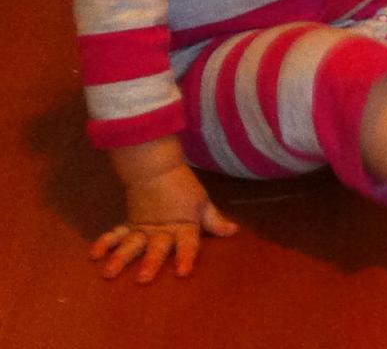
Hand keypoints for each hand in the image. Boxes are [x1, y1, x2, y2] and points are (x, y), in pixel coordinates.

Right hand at [90, 163, 237, 283]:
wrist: (156, 167)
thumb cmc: (182, 187)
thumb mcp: (202, 202)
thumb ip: (214, 221)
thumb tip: (233, 231)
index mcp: (183, 226)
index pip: (187, 244)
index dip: (186, 257)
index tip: (183, 271)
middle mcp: (162, 231)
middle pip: (157, 247)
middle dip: (151, 263)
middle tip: (142, 279)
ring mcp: (143, 229)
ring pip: (132, 244)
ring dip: (121, 257)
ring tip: (109, 272)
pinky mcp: (129, 224)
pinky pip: (116, 234)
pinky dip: (105, 242)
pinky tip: (94, 254)